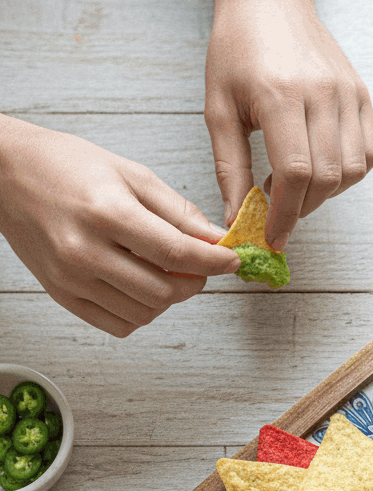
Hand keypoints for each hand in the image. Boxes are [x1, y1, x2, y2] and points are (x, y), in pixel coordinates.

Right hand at [0, 117, 238, 337]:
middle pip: (164, 291)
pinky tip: (140, 285)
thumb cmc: (67, 166)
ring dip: (169, 299)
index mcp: (107, 213)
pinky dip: (141, 312)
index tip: (232, 261)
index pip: (176, 254)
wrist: (5, 174)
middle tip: (198, 266)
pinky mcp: (61, 295)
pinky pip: (118, 325)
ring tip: (166, 272)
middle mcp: (85, 251)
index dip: (214, 262)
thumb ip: (177, 211)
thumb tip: (217, 239)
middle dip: (194, 282)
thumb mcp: (130, 174)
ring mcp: (70, 279)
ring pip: (145, 313)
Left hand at [204, 0, 372, 249]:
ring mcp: (348, 93)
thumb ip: (230, 168)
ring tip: (295, 185)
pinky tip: (321, 169)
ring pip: (351, 171)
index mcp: (281, 95)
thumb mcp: (218, 109)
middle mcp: (322, 93)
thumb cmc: (236, 49)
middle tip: (278, 214)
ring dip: (325, 194)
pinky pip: (369, 153)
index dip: (285, 215)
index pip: (295, 173)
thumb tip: (237, 219)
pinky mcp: (362, 94)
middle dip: (301, 210)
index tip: (272, 237)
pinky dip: (349, 174)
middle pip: (326, 178)